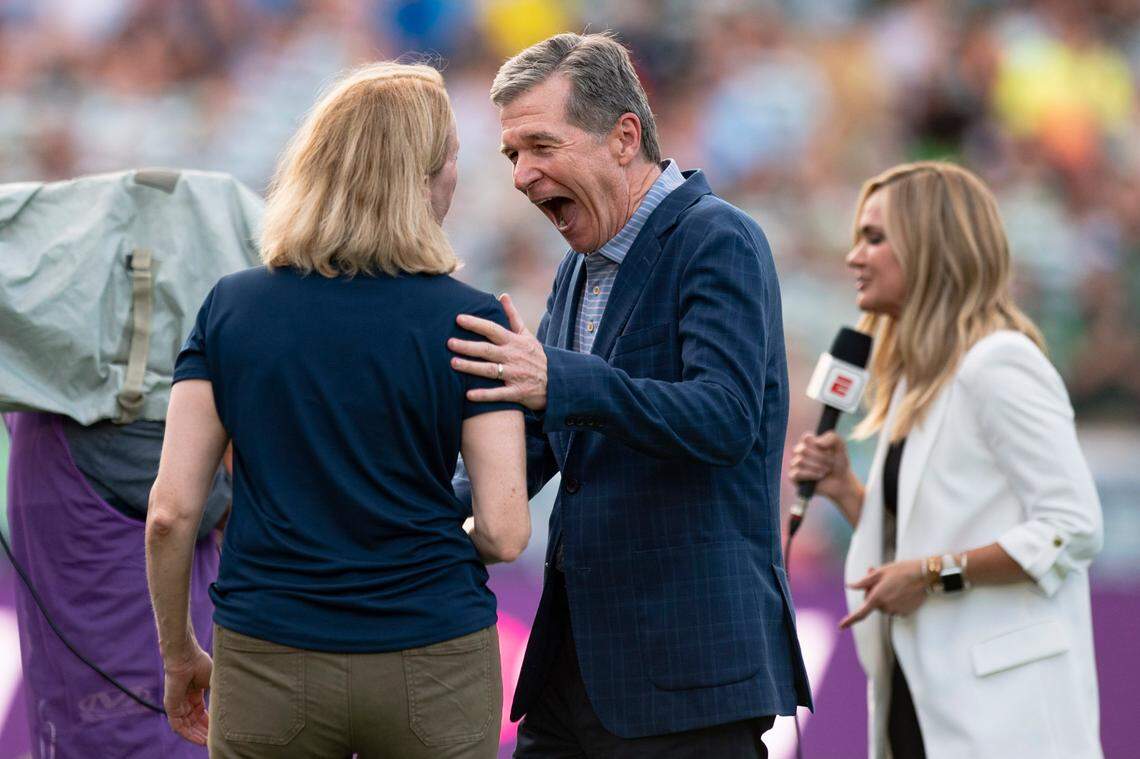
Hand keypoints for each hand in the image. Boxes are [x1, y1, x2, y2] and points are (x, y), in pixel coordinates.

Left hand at [162, 647, 212, 744]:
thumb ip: (219, 695)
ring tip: (210, 743)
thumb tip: (232, 708)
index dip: (210, 723)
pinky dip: (189, 734)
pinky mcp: (171, 707)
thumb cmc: (201, 665)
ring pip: (187, 726)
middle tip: (216, 741)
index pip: (202, 713)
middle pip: (195, 722)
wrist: (187, 657)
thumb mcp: (214, 683)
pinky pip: (178, 726)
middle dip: (205, 732)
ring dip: (198, 735)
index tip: (219, 731)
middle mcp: (185, 701)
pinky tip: (200, 739)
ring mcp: (177, 704)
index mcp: (194, 694)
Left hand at [449, 293, 547, 410]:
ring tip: (453, 363)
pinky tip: (468, 395)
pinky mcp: (516, 392)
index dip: (476, 323)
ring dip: (471, 367)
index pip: (492, 329)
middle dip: (468, 346)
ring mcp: (515, 375)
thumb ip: (513, 316)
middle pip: (487, 350)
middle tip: (449, 342)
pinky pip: (498, 394)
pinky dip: (484, 395)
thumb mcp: (527, 335)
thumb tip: (502, 295)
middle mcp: (513, 357)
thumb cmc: (535, 357)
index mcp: (514, 342)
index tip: (458, 319)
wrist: (555, 383)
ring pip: (489, 370)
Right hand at [789, 431, 854, 502]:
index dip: (818, 444)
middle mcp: (799, 452)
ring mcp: (795, 464)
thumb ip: (832, 437)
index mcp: (808, 442)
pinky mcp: (793, 477)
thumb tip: (817, 443)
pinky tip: (819, 476)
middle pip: (803, 449)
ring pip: (800, 461)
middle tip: (830, 463)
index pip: (806, 438)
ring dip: (817, 466)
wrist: (841, 482)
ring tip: (826, 471)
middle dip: (820, 458)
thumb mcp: (840, 447)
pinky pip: (797, 473)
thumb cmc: (839, 464)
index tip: (828, 450)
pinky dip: (810, 474)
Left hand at [839, 560, 927, 628]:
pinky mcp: (905, 613)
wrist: (924, 576)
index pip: (860, 613)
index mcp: (876, 597)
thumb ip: (863, 582)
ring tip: (895, 583)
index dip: (849, 621)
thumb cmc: (901, 571)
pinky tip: (903, 591)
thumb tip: (850, 586)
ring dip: (885, 597)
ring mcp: (896, 611)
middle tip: (882, 580)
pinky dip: (895, 601)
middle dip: (874, 593)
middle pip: (873, 604)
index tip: (841, 627)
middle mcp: (885, 607)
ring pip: (884, 606)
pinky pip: (895, 608)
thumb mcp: (880, 572)